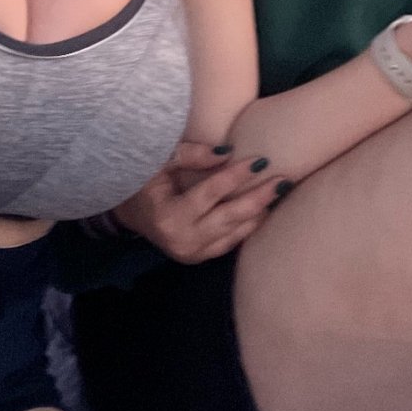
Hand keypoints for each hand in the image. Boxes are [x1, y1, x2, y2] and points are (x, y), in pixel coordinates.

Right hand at [112, 141, 291, 263]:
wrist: (129, 212)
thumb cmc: (142, 180)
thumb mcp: (159, 162)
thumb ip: (191, 155)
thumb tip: (227, 152)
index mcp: (168, 216)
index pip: (211, 192)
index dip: (236, 176)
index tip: (260, 161)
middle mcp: (181, 241)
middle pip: (229, 217)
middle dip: (258, 198)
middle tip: (283, 181)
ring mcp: (190, 254)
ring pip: (234, 233)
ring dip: (258, 213)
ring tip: (279, 193)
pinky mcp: (197, 258)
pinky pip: (229, 243)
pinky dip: (247, 227)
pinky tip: (263, 211)